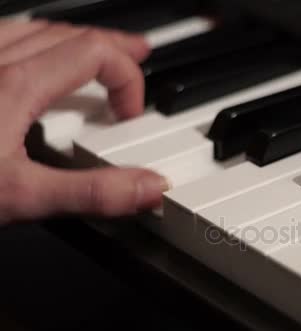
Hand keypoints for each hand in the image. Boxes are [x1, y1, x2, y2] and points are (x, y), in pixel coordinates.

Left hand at [0, 19, 168, 224]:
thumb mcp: (21, 196)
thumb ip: (92, 192)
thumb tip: (151, 188)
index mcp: (17, 84)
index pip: (96, 53)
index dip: (127, 78)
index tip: (132, 115)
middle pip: (71, 34)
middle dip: (114, 47)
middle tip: (139, 55)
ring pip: (37, 29)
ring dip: (76, 38)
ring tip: (97, 50)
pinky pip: (5, 36)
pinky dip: (36, 41)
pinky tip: (33, 57)